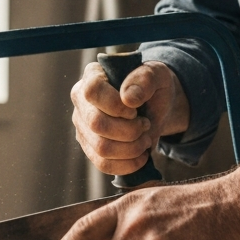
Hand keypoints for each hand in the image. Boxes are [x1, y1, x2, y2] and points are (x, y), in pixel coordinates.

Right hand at [70, 59, 189, 175]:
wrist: (155, 107)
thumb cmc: (153, 86)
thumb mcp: (158, 74)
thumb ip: (145, 79)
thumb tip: (128, 98)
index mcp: (93, 75)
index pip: (92, 91)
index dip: (115, 105)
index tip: (135, 110)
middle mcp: (81, 100)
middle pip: (96, 124)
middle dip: (129, 130)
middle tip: (146, 125)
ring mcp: (82, 125)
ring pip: (101, 148)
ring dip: (131, 148)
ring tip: (145, 139)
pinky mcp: (89, 147)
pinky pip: (103, 164)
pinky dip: (128, 164)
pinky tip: (141, 156)